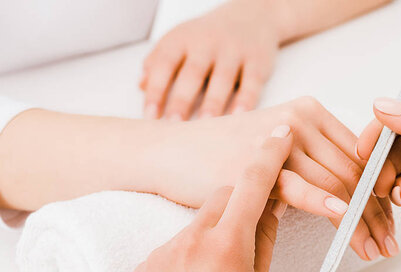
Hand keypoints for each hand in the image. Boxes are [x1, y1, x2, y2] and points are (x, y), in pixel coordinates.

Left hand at [129, 127, 291, 271]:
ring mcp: (163, 252)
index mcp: (227, 246)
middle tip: (249, 228)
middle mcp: (191, 240)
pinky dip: (188, 253)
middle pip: (222, 196)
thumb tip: (270, 212)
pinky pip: (173, 244)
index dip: (268, 156)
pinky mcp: (143, 266)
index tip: (279, 135)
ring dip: (213, 232)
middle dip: (240, 203)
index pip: (253, 185)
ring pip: (196, 221)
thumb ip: (263, 244)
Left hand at [140, 1, 279, 119]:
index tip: (150, 116)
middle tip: (174, 123)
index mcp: (182, 39)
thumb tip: (141, 86)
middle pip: (193, 72)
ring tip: (205, 124)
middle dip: (182, 98)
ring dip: (213, 103)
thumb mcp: (180, 41)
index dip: (156, 90)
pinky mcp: (257, 61)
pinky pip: (251, 82)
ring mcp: (234, 51)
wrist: (251, 16)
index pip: (165, 64)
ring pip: (222, 78)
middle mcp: (207, 42)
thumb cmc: (208, 37)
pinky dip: (246, 100)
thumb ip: (159, 62)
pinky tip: (238, 117)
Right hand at [145, 97, 396, 260]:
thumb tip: (352, 195)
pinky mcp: (257, 165)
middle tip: (391, 243)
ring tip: (375, 248)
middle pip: (355, 172)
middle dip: (378, 213)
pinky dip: (324, 203)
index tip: (392, 221)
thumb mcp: (277, 150)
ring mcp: (279, 140)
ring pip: (336, 183)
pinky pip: (300, 186)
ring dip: (360, 221)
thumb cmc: (224, 154)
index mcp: (311, 113)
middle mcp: (301, 120)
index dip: (383, 191)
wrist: (173, 152)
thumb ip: (312, 162)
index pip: (361, 156)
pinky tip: (343, 219)